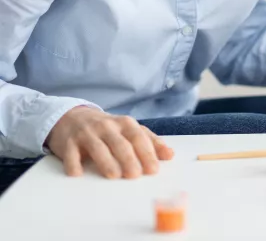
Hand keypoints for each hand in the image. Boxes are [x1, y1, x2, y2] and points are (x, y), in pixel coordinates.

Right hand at [45, 106, 173, 178]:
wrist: (72, 118)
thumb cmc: (107, 129)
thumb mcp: (129, 130)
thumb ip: (149, 141)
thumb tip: (170, 155)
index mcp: (125, 123)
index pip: (139, 138)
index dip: (147, 153)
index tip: (153, 170)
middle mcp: (106, 126)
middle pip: (120, 143)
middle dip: (129, 159)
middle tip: (135, 175)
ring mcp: (86, 133)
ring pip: (98, 148)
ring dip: (107, 162)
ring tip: (114, 176)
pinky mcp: (68, 142)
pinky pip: (71, 154)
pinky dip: (74, 164)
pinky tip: (78, 174)